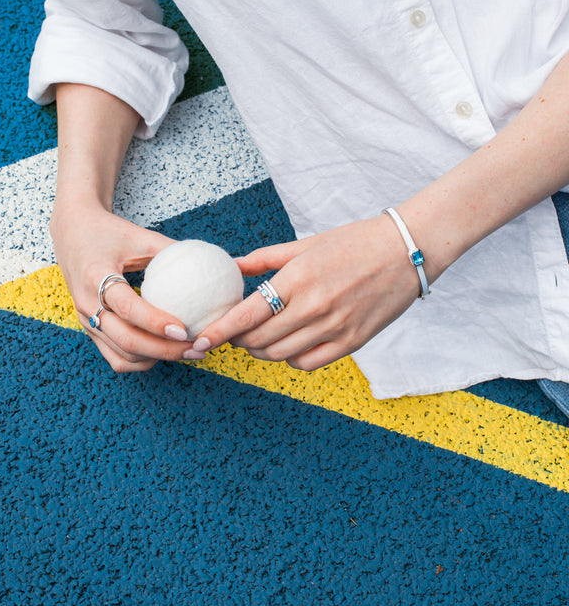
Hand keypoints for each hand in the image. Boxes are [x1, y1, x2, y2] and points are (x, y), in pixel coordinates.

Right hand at [50, 201, 200, 372]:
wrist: (72, 233)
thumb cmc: (109, 232)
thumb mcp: (141, 236)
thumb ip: (172, 251)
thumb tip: (209, 264)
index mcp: (96, 276)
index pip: (127, 308)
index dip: (156, 323)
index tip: (185, 330)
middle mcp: (86, 304)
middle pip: (126, 340)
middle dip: (165, 350)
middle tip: (197, 347)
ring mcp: (85, 320)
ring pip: (122, 354)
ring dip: (156, 358)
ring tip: (188, 351)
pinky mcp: (89, 329)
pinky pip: (115, 356)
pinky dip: (140, 360)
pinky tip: (164, 351)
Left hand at [194, 214, 423, 370]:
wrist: (406, 251)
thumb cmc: (354, 242)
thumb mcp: (306, 244)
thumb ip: (265, 259)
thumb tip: (232, 267)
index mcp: (298, 278)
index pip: (247, 314)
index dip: (218, 332)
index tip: (199, 341)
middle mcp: (314, 306)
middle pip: (259, 339)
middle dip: (237, 340)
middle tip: (229, 334)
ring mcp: (335, 327)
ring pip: (281, 355)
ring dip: (261, 351)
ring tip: (255, 339)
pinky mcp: (352, 342)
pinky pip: (308, 363)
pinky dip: (290, 359)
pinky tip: (287, 345)